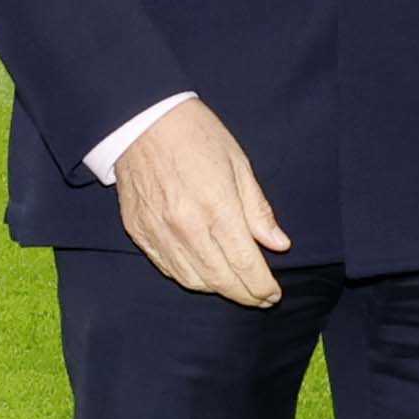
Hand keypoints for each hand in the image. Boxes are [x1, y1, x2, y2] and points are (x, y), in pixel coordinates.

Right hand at [110, 96, 290, 307]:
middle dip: (245, 295)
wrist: (141, 120)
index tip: (274, 294)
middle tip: (260, 298)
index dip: (262, 286)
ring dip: (218, 289)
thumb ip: (257, 209)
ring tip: (235, 286)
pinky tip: (203, 273)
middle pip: (221, 279)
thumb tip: (278, 244)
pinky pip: (168, 268)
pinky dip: (189, 277)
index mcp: (217, 207)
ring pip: (193, 280)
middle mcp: (186, 226)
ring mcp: (159, 232)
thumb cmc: (195, 135)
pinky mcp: (139, 231)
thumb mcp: (238, 164)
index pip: (244, 263)